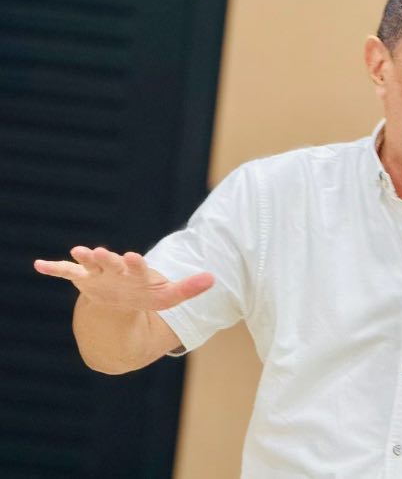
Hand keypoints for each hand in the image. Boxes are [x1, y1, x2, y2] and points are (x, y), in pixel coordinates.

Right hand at [34, 246, 213, 311]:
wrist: (120, 299)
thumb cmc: (146, 294)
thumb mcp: (168, 296)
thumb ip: (189, 289)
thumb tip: (214, 279)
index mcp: (136, 272)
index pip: (137, 267)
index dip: (135, 263)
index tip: (135, 257)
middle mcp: (116, 268)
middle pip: (112, 263)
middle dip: (107, 258)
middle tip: (101, 251)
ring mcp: (97, 272)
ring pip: (90, 263)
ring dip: (84, 258)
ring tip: (77, 251)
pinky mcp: (82, 278)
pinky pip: (66, 272)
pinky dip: (54, 268)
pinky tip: (39, 265)